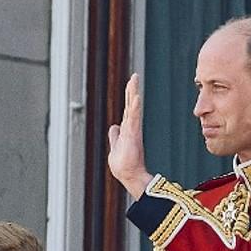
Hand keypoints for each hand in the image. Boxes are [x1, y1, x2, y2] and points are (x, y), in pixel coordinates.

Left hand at [107, 73, 154, 199]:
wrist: (129, 175)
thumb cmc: (123, 164)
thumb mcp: (115, 146)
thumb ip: (115, 136)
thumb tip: (113, 127)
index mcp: (127, 129)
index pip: (128, 108)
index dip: (130, 96)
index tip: (132, 83)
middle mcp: (131, 127)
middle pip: (131, 104)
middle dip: (132, 89)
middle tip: (135, 75)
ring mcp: (133, 130)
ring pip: (133, 107)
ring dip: (134, 93)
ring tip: (135, 80)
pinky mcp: (133, 134)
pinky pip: (134, 117)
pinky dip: (135, 107)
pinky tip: (136, 97)